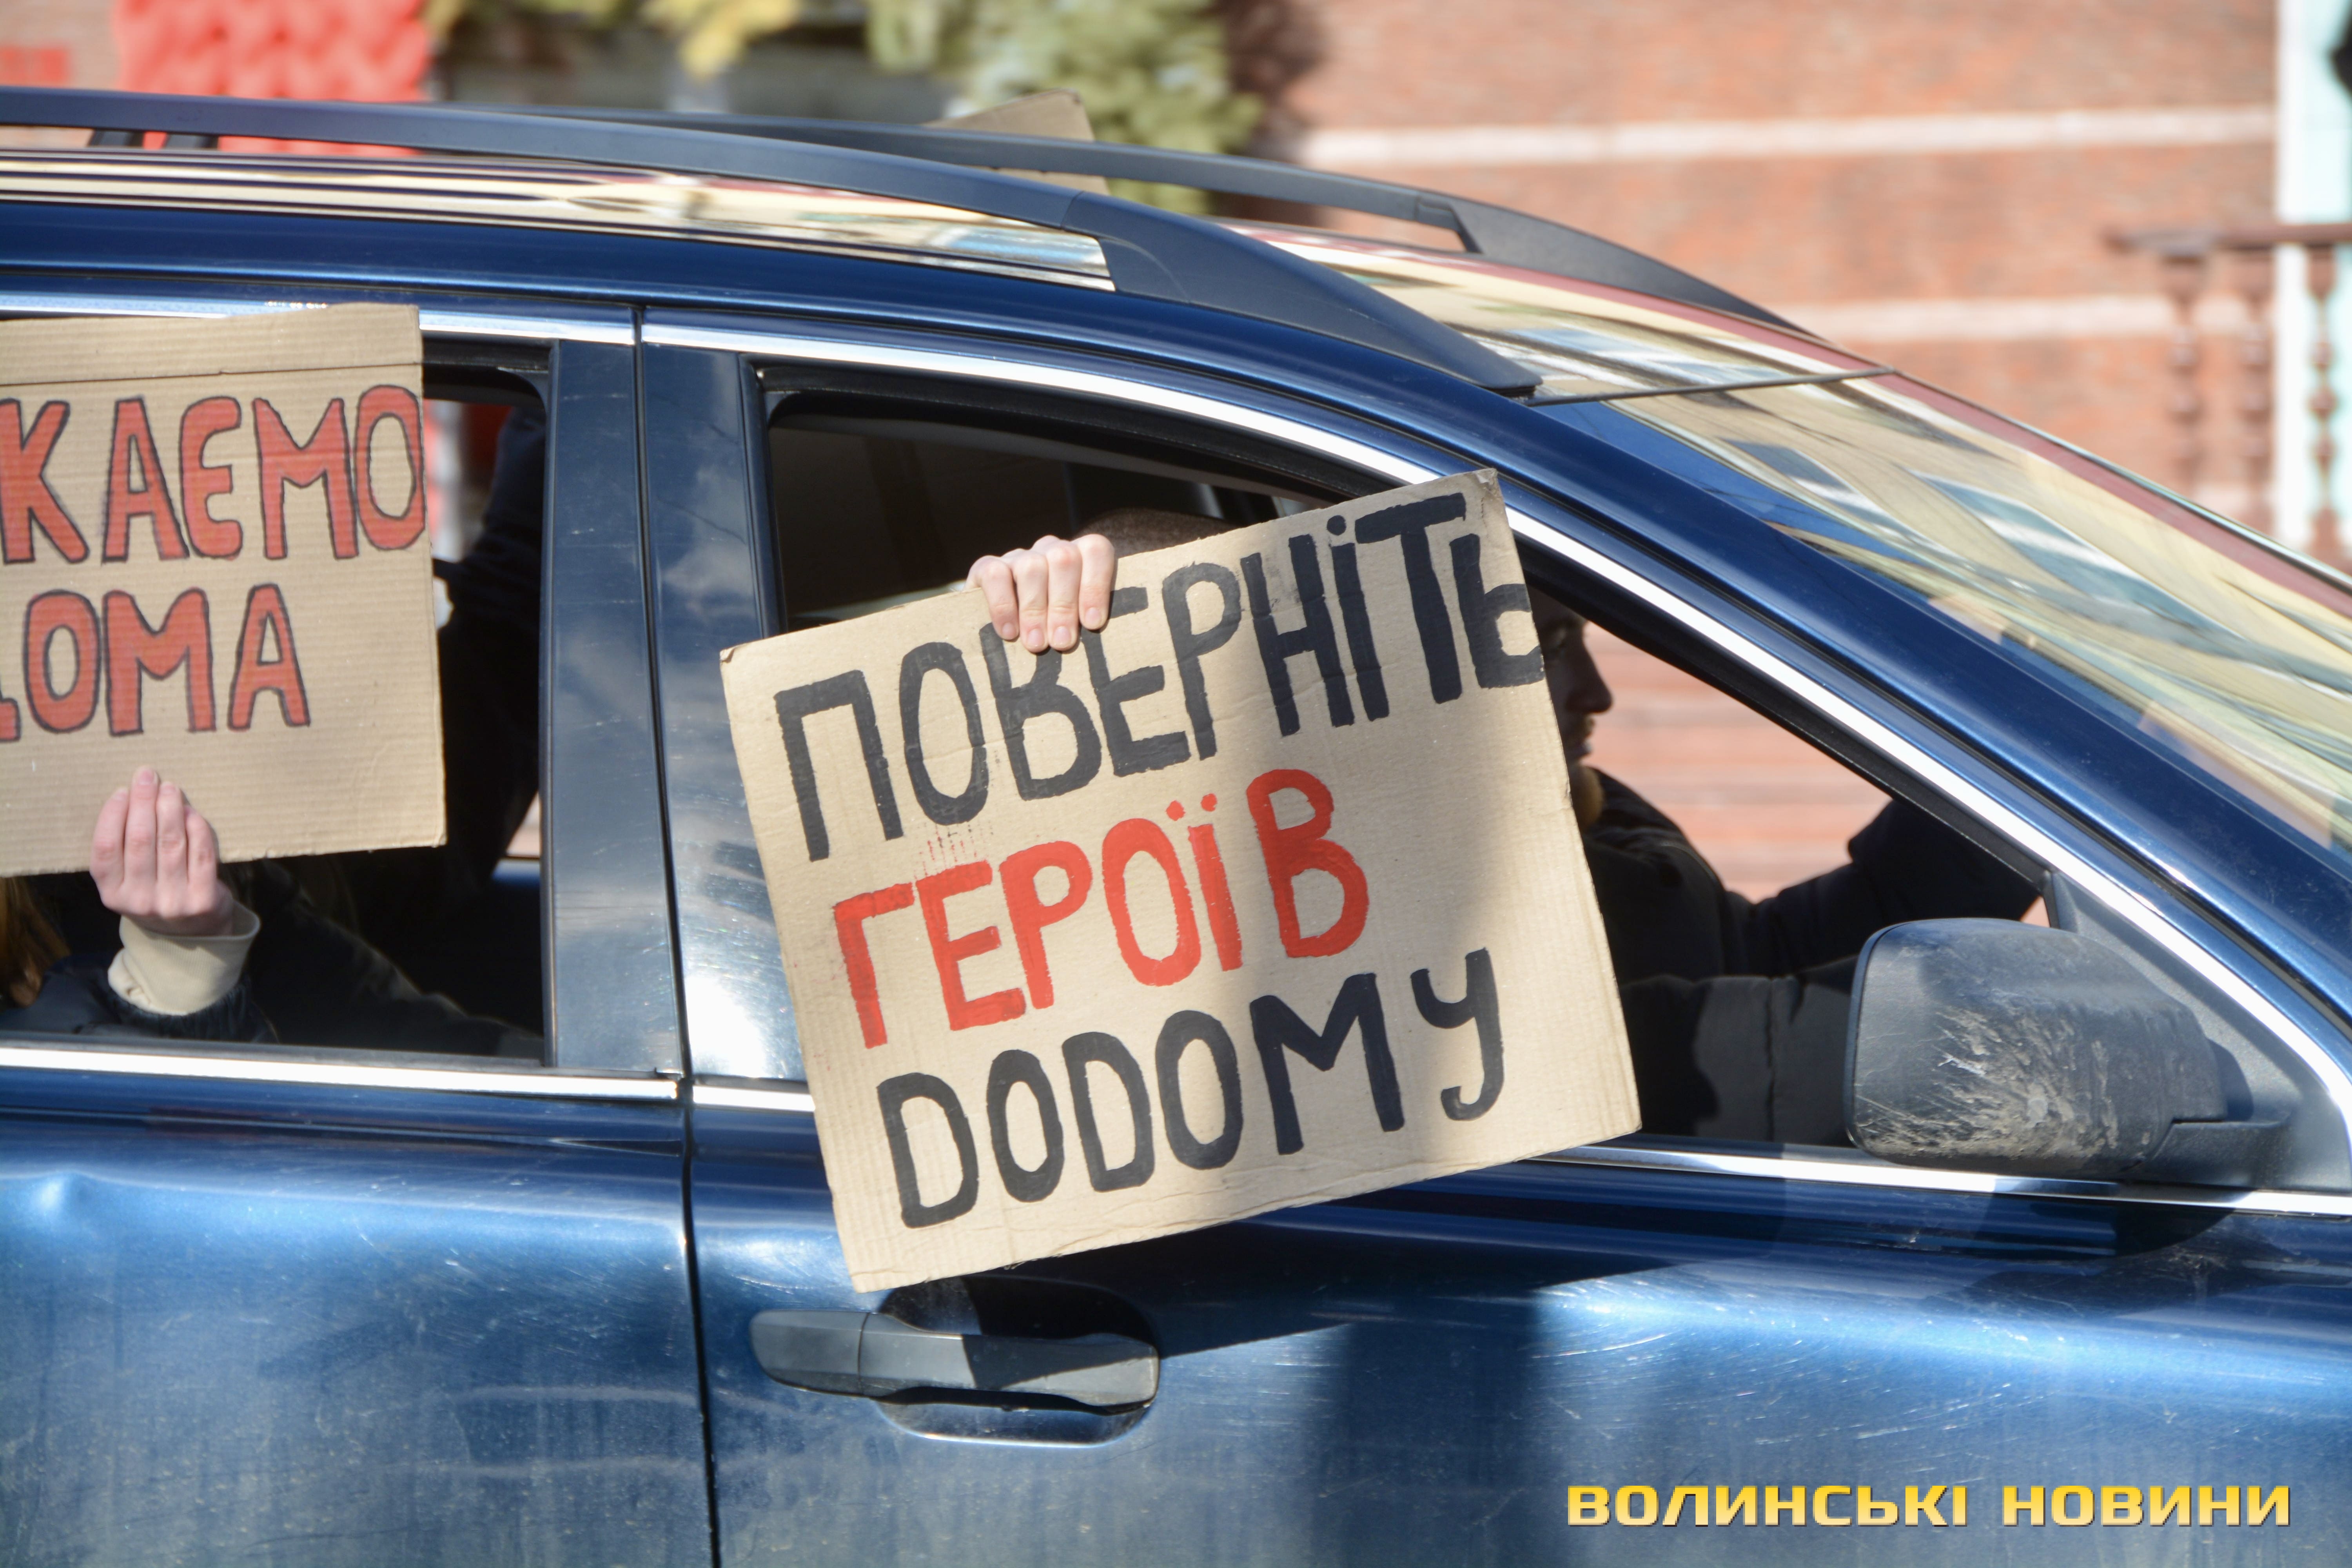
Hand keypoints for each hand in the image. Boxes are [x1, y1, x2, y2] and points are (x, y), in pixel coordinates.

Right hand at [91, 767, 233, 937]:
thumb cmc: (155, 893)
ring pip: (171, 844)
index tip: (122, 790)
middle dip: (143, 802)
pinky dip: (197, 829)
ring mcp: (172, 902)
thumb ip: (123, 850)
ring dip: (170, 809)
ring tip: (170, 788)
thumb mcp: (127, 881)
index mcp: (111, 893)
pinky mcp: (203, 900)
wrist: (192, 934)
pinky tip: (191, 812)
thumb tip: (131, 797)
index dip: (112, 815)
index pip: (105, 848)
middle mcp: (138, 900)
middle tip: (148, 776)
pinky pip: (201, 855)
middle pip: (140, 840)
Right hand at [968, 533, 1116, 652]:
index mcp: (1080, 557)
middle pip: (1064, 559)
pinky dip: (1003, 606)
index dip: (1096, 585)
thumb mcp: (1075, 626)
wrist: (996, 632)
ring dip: (1036, 610)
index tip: (1092, 623)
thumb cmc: (1051, 634)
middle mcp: (1050, 550)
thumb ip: (1087, 624)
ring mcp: (1019, 557)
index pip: (1095, 550)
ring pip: (1032, 567)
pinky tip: (1009, 633)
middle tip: (1062, 642)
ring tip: (1037, 645)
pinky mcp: (985, 568)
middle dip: (1065, 606)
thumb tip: (1098, 640)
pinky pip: (995, 575)